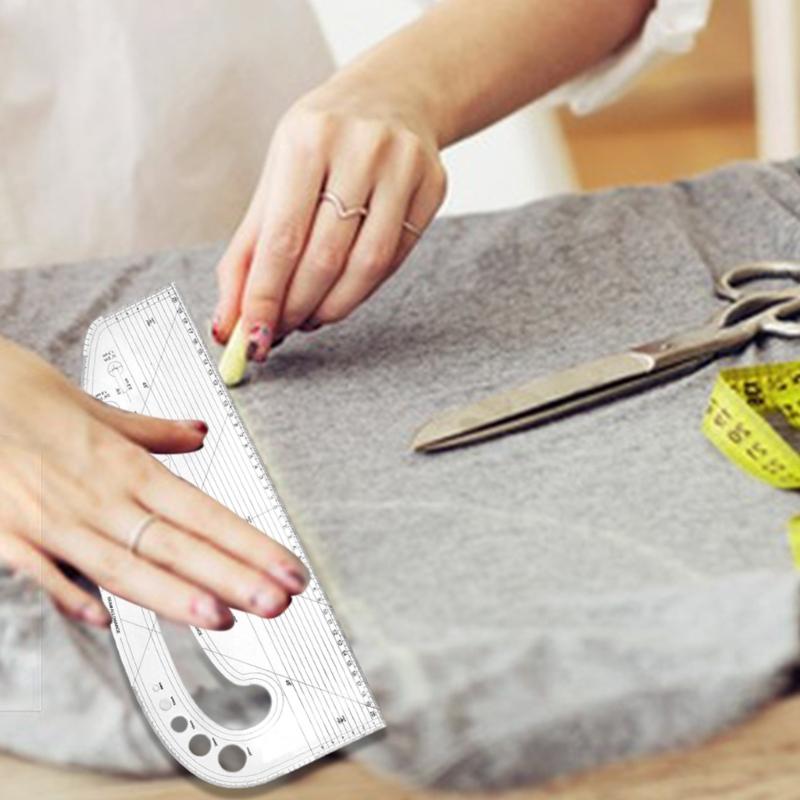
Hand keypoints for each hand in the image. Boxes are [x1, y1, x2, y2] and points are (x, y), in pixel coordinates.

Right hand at [0, 336, 308, 628]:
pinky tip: (105, 621)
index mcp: (123, 465)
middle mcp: (96, 495)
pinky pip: (42, 571)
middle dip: (231, 578)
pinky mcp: (6, 532)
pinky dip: (71, 595)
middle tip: (276, 601)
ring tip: (221, 618)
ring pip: (122, 565)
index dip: (248, 544)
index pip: (202, 512)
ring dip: (173, 595)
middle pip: (175, 544)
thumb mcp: (97, 408)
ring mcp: (52, 518)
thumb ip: (151, 431)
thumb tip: (197, 433)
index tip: (285, 568)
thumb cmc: (21, 395)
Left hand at [212, 69, 446, 359]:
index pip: (283, 237)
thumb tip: (228, 322)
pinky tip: (342, 293)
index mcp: (307, 139)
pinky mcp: (433, 186)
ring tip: (310, 317)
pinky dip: (363, 288)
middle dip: (297, 306)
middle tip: (280, 330)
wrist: (393, 95)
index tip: (252, 337)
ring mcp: (404, 166)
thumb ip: (249, 251)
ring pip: (368, 264)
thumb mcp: (276, 177)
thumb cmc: (322, 143)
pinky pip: (396, 257)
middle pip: (325, 257)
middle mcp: (360, 147)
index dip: (265, 296)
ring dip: (333, 306)